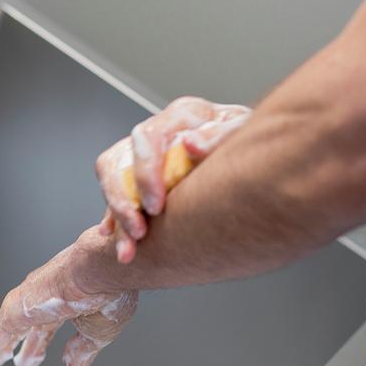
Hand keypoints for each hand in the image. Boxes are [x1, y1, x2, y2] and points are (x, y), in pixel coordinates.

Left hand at [0, 229, 135, 365]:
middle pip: (18, 330)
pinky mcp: (17, 307)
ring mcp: (28, 301)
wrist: (104, 269)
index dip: (35, 348)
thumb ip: (81, 355)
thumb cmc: (110, 292)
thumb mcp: (97, 335)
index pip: (44, 329)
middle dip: (6, 349)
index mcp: (66, 304)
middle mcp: (43, 299)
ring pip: (0, 331)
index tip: (28, 363)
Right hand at [96, 96, 250, 262]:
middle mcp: (158, 130)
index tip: (155, 207)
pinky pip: (115, 196)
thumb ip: (220, 135)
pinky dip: (115, 222)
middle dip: (124, 201)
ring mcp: (144, 152)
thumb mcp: (243, 134)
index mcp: (183, 115)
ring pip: (110, 179)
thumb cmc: (248, 142)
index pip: (148, 137)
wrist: (254, 155)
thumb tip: (190, 144)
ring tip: (130, 250)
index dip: (145, 174)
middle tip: (140, 232)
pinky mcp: (138, 175)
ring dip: (117, 216)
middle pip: (119, 161)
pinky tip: (124, 245)